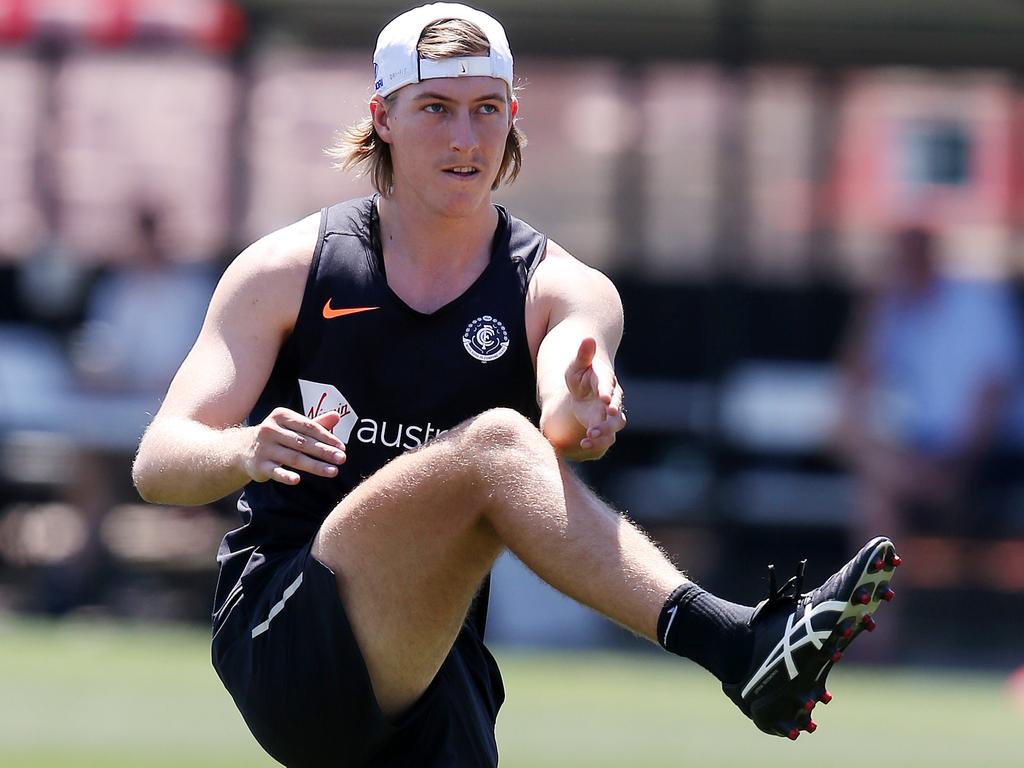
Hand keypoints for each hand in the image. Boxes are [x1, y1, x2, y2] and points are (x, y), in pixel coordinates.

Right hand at [243, 407, 346, 484]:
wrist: (242, 448)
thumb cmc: (277, 436)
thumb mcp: (292, 426)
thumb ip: (315, 423)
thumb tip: (337, 415)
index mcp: (281, 416)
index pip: (308, 427)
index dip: (327, 437)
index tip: (342, 447)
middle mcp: (270, 430)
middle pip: (303, 442)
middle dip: (324, 451)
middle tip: (342, 459)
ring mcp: (264, 448)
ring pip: (293, 458)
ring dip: (315, 465)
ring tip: (333, 471)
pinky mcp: (259, 465)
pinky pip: (275, 471)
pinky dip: (285, 476)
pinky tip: (298, 480)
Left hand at [565, 337, 625, 452]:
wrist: (584, 388)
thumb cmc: (580, 374)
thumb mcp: (577, 364)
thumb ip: (583, 354)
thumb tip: (588, 338)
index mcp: (605, 380)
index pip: (608, 385)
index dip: (607, 392)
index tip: (605, 399)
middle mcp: (612, 398)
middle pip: (616, 409)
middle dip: (609, 418)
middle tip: (596, 426)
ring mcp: (610, 413)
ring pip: (614, 425)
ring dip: (604, 433)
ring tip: (588, 437)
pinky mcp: (604, 425)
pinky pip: (606, 436)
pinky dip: (598, 442)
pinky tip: (584, 444)